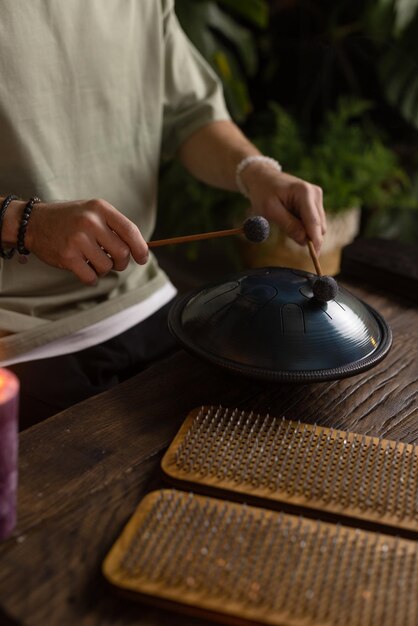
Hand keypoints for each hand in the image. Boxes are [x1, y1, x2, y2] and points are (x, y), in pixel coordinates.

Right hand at [24, 199, 148, 284]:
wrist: (34, 222)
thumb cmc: (70, 219)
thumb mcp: (93, 212)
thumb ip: (114, 227)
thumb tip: (141, 249)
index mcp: (100, 208)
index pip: (130, 231)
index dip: (140, 248)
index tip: (142, 259)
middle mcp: (90, 222)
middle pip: (122, 253)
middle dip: (121, 263)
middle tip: (113, 262)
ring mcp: (78, 239)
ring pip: (107, 267)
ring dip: (103, 269)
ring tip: (92, 261)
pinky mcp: (67, 256)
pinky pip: (91, 277)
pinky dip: (91, 278)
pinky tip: (85, 270)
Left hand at [239, 162, 325, 251]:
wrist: (262, 177)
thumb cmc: (263, 193)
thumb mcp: (270, 211)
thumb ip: (289, 225)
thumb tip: (304, 241)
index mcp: (304, 193)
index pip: (314, 222)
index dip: (315, 241)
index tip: (315, 256)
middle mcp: (315, 193)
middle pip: (319, 226)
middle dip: (308, 236)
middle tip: (288, 234)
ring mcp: (317, 196)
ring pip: (318, 225)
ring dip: (304, 230)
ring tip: (285, 220)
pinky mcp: (315, 201)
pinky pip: (314, 221)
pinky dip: (304, 225)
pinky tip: (291, 218)